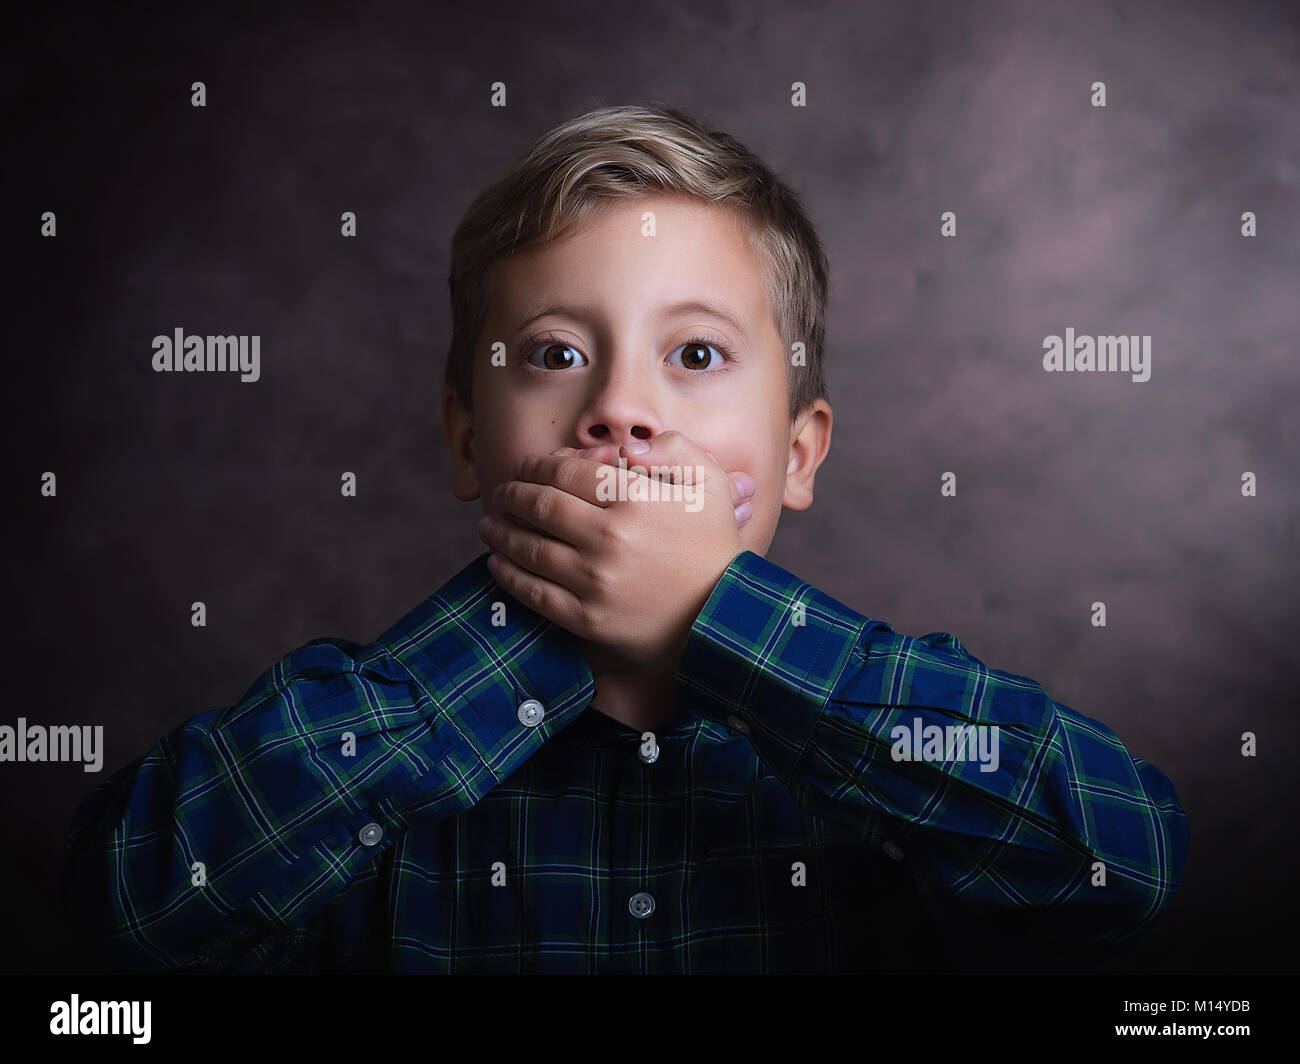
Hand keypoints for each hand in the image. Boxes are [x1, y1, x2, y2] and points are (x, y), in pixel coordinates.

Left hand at [478, 431, 753, 667]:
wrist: (721, 618)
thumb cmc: (714, 547)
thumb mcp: (711, 484)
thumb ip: (674, 449)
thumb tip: (627, 447)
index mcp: (635, 500)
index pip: (566, 473)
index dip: (537, 466)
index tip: (526, 467)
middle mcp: (609, 538)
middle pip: (540, 506)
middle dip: (512, 495)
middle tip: (501, 492)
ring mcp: (594, 581)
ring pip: (529, 547)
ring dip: (501, 531)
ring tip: (490, 524)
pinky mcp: (586, 618)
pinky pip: (534, 591)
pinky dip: (508, 574)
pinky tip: (498, 562)